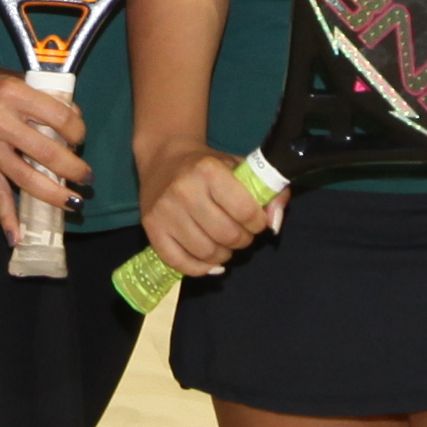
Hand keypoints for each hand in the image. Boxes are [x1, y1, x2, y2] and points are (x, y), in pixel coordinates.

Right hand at [0, 66, 87, 222]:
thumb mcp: (18, 80)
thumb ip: (45, 99)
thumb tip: (75, 121)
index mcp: (15, 94)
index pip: (59, 117)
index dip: (78, 131)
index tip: (80, 138)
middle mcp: (0, 120)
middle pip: (46, 152)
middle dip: (73, 168)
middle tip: (87, 177)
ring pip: (25, 177)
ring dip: (53, 194)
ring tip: (74, 203)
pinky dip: (7, 216)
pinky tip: (17, 236)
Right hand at [138, 136, 274, 281]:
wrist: (164, 158)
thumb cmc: (208, 165)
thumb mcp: (241, 168)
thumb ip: (269, 192)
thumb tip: (274, 224)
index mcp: (208, 170)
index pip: (245, 211)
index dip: (258, 223)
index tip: (256, 222)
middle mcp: (184, 190)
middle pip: (226, 235)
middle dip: (242, 240)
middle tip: (241, 234)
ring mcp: (165, 211)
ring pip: (205, 252)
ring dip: (224, 255)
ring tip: (225, 245)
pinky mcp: (151, 228)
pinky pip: (179, 262)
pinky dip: (200, 268)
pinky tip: (210, 262)